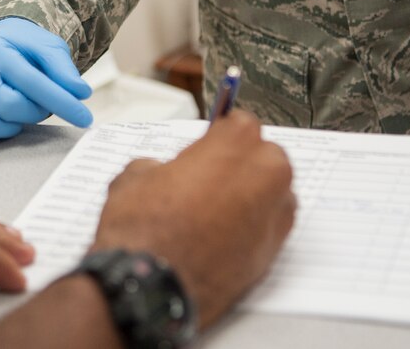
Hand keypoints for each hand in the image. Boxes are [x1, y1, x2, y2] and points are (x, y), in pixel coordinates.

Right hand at [0, 18, 92, 148]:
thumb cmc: (25, 47)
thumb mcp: (47, 47)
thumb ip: (63, 70)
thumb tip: (81, 93)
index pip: (31, 82)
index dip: (61, 102)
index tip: (86, 118)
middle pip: (8, 106)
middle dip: (35, 112)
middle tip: (42, 105)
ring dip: (11, 127)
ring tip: (20, 113)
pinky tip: (2, 128)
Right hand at [91, 110, 295, 327]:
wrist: (150, 287)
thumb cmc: (144, 230)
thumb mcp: (135, 176)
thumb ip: (160, 164)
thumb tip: (161, 172)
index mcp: (237, 143)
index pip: (240, 123)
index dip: (218, 137)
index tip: (206, 147)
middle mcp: (266, 173)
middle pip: (263, 156)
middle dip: (240, 164)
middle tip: (207, 181)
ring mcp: (275, 213)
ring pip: (271, 191)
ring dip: (250, 195)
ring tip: (213, 212)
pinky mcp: (275, 249)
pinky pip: (269, 225)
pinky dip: (253, 225)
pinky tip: (222, 235)